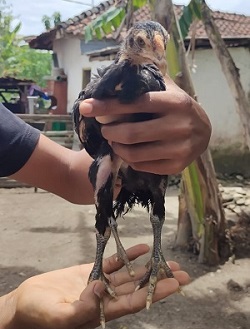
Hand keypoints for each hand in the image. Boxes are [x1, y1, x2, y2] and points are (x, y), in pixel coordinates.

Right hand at [7, 244, 188, 328]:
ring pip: (131, 275)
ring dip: (149, 268)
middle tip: (183, 273)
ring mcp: (101, 283)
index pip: (135, 303)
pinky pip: (114, 263)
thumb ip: (82, 306)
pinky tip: (142, 248)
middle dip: (160, 280)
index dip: (155, 294)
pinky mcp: (92, 270)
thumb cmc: (40, 312)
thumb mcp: (59, 316)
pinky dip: (128, 256)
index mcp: (102, 311)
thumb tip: (102, 288)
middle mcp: (107, 297)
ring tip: (169, 261)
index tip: (174, 285)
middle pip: (139, 289)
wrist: (27, 300)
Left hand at [79, 77, 210, 174]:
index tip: (85, 107)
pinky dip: (130, 160)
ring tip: (114, 141)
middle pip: (130, 133)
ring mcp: (179, 149)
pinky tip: (130, 152)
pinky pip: (142, 166)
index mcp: (175, 102)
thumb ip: (145, 82)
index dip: (106, 105)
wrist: (204, 132)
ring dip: (117, 147)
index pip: (134, 103)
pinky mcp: (177, 166)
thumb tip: (112, 77)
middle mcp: (179, 126)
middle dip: (109, 132)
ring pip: (134, 153)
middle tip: (105, 129)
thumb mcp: (168, 90)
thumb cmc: (178, 108)